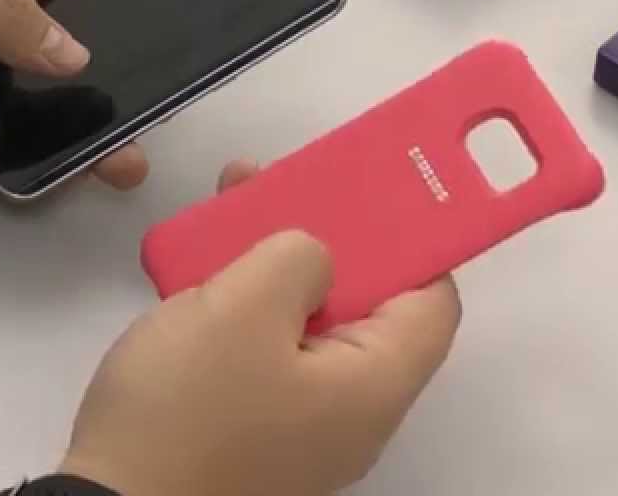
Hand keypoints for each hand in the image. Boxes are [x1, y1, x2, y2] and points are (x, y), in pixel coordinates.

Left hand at [0, 0, 147, 186]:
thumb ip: (1, 11)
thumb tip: (77, 56)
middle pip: (85, 20)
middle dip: (127, 47)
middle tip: (165, 86)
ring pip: (60, 91)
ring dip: (97, 115)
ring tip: (132, 149)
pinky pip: (22, 143)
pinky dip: (54, 158)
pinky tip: (85, 173)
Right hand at [61, 161, 461, 495]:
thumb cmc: (184, 412)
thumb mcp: (243, 307)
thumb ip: (297, 257)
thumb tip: (315, 257)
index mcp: (373, 385)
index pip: (432, 301)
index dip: (410, 239)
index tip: (369, 192)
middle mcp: (350, 412)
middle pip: (365, 307)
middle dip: (323, 237)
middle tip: (281, 187)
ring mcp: (299, 426)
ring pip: (306, 325)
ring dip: (273, 266)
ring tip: (227, 215)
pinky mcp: (250, 431)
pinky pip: (267, 354)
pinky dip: (245, 308)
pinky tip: (203, 275)